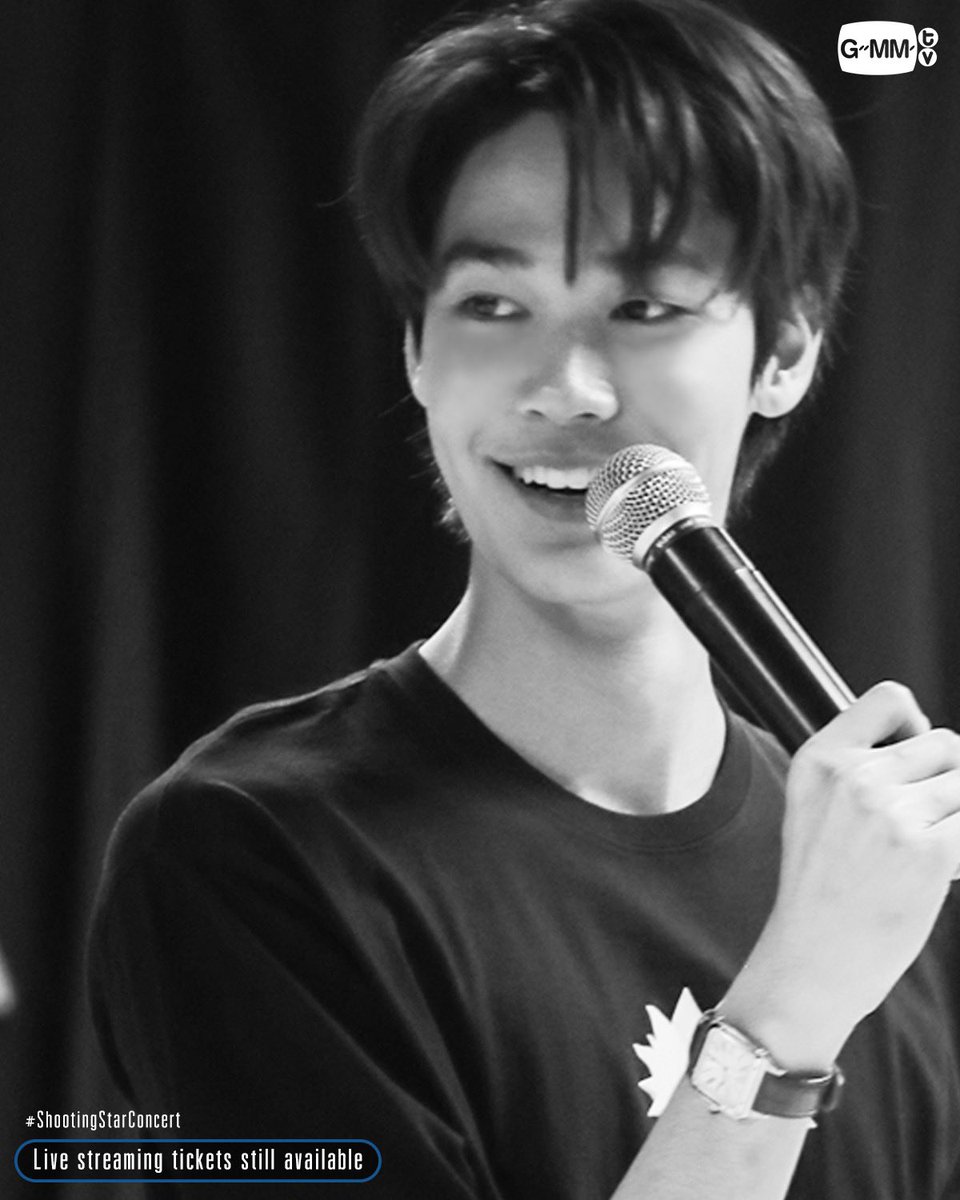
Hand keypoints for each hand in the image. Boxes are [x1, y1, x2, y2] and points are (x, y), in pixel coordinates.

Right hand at [724, 682, 959, 1069]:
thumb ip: (858, 769)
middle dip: (948, 782)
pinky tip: (946, 872)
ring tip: (930, 854)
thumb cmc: (820, 892)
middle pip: (945, 743)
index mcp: (819, 760)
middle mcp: (854, 777)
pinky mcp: (930, 852)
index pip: (888, 699)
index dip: (916, 724)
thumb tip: (935, 748)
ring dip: (958, 818)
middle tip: (927, 826)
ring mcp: (892, 812)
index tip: (917, 759)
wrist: (811, 962)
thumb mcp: (813, 810)